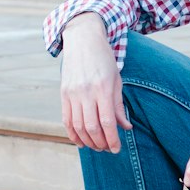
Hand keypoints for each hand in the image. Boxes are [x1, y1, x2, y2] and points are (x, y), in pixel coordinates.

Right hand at [59, 13, 130, 151]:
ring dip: (87, 141)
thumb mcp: (116, 80)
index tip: (116, 149)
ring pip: (78, 126)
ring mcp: (72, 93)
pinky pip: (66, 119)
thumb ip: (119, 105)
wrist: (82, 40)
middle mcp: (86, 92)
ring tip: (96, 146)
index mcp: (102, 88)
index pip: (107, 122)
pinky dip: (72, 134)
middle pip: (91, 127)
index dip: (112, 139)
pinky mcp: (63, 94)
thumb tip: (126, 127)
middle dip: (100, 143)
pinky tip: (80, 142)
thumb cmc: (103, 60)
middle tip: (107, 149)